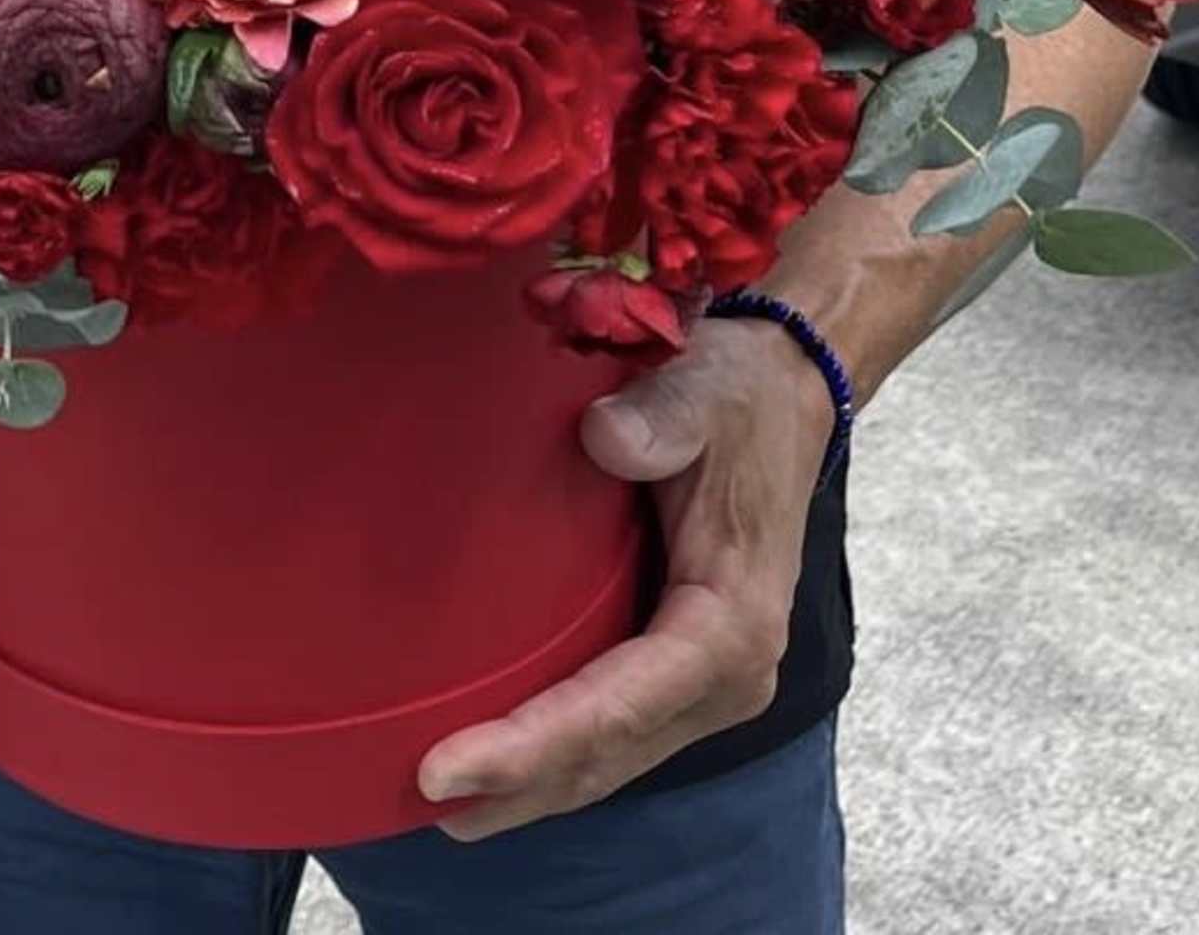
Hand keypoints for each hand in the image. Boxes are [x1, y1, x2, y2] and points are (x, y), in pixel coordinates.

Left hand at [416, 315, 834, 840]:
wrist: (780, 394)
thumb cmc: (737, 397)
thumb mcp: (707, 392)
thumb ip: (662, 417)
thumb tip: (603, 438)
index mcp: (730, 624)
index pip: (619, 703)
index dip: (532, 742)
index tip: (445, 766)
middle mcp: (723, 674)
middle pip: (607, 752)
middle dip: (517, 785)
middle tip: (418, 797)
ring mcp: (699, 680)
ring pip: (607, 756)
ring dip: (528, 786)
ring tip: (437, 807)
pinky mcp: (672, 664)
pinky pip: (607, 727)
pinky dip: (550, 754)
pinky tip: (489, 765)